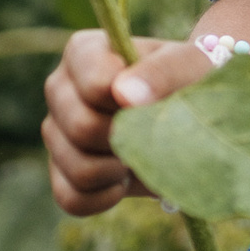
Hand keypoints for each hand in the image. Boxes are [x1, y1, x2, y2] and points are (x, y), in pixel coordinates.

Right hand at [40, 29, 210, 215]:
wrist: (194, 113)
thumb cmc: (192, 80)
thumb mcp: (191, 67)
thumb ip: (162, 72)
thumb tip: (123, 93)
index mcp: (83, 52)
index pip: (94, 85)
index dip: (129, 103)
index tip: (152, 100)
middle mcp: (60, 88)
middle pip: (82, 128)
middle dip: (127, 139)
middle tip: (151, 131)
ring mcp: (56, 130)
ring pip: (76, 168)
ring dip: (120, 170)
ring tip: (141, 153)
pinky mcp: (59, 170)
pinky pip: (71, 198)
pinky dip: (106, 197)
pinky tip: (125, 179)